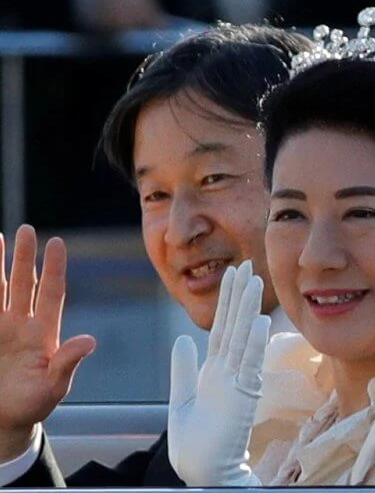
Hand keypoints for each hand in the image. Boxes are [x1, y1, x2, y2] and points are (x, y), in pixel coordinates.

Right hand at [0, 225, 95, 460]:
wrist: (3, 422)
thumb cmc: (32, 405)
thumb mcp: (54, 386)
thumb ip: (68, 362)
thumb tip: (90, 341)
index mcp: (44, 333)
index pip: (51, 293)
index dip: (53, 268)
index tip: (56, 242)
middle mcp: (22, 325)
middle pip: (24, 283)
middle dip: (25, 256)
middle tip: (26, 229)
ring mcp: (0, 329)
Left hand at [168, 260, 269, 485]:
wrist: (203, 473)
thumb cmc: (195, 443)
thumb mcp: (182, 399)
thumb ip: (184, 369)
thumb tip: (182, 339)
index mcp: (214, 370)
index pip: (221, 328)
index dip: (226, 301)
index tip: (233, 275)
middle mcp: (229, 370)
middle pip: (234, 326)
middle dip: (239, 296)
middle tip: (246, 265)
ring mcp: (238, 382)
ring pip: (243, 339)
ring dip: (248, 311)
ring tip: (253, 282)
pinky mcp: (243, 398)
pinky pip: (248, 365)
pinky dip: (252, 344)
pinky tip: (257, 322)